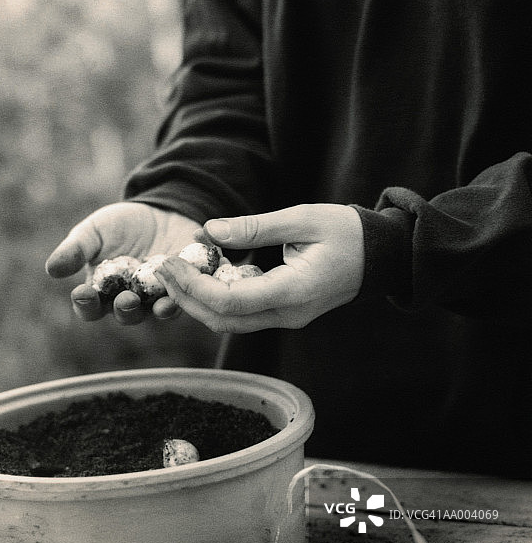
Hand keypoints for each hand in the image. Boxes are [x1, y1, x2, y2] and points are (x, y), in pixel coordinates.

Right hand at [45, 202, 201, 324]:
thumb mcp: (94, 231)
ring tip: (158, 305)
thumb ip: (75, 250)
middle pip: (124, 315)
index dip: (85, 304)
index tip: (82, 294)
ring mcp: (156, 297)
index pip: (89, 307)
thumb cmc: (120, 224)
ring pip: (153, 313)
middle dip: (124, 309)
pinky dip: (180, 299)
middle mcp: (128, 300)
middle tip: (125, 299)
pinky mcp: (181, 289)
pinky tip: (179, 294)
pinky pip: (181, 300)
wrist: (161, 211)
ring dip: (155, 311)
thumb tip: (51, 268)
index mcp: (102, 291)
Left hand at [153, 204, 364, 332]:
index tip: (170, 263)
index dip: (193, 286)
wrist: (381, 255)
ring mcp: (286, 318)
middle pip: (222, 320)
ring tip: (175, 273)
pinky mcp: (283, 314)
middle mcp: (288, 314)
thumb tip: (209, 230)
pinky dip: (215, 300)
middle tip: (162, 269)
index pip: (229, 301)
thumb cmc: (346, 231)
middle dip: (186, 297)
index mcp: (293, 292)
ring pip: (229, 323)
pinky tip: (202, 277)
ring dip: (197, 301)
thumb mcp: (302, 219)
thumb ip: (255, 227)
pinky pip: (241, 315)